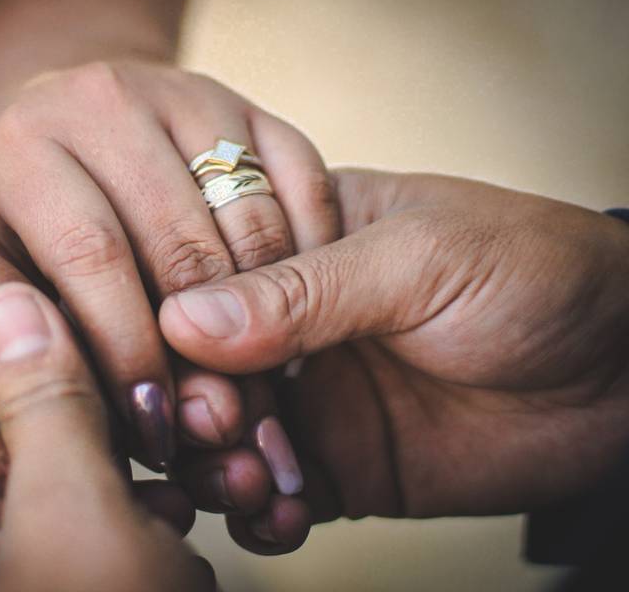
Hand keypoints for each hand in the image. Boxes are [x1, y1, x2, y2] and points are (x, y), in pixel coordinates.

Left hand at [0, 60, 337, 539]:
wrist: (60, 113)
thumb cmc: (25, 217)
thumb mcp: (11, 272)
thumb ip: (69, 341)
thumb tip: (160, 421)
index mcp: (23, 145)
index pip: (91, 257)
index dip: (131, 352)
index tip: (153, 422)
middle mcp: (103, 101)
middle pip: (180, 244)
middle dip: (208, 349)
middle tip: (220, 416)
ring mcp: (183, 93)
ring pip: (250, 221)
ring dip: (269, 313)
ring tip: (258, 379)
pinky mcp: (247, 101)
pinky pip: (306, 183)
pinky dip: (312, 257)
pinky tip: (295, 314)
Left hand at [0, 283, 215, 591]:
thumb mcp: (73, 524)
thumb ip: (41, 410)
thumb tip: (11, 299)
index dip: (51, 358)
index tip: (115, 336)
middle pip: (48, 428)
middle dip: (131, 422)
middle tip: (191, 422)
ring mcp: (43, 552)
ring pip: (105, 458)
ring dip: (173, 457)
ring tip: (222, 474)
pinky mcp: (100, 560)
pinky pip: (136, 498)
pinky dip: (183, 496)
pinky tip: (223, 498)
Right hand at [161, 170, 628, 536]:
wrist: (627, 368)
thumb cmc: (535, 272)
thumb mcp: (419, 258)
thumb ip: (303, 290)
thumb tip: (184, 318)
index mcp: (296, 240)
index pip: (197, 274)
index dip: (172, 321)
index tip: (174, 363)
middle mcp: (289, 323)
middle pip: (197, 366)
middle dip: (194, 403)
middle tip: (219, 427)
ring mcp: (311, 397)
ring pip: (223, 438)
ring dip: (217, 467)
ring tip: (251, 481)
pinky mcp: (339, 465)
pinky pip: (274, 496)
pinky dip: (262, 516)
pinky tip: (283, 516)